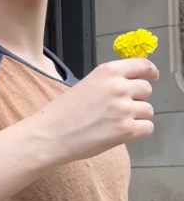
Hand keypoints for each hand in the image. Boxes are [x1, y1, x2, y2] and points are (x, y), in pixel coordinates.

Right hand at [31, 58, 157, 164]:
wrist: (49, 135)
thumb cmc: (62, 112)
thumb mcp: (86, 84)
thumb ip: (109, 81)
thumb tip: (131, 84)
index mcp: (108, 71)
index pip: (143, 66)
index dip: (150, 72)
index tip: (152, 77)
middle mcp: (118, 87)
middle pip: (147, 90)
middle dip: (137, 99)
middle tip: (120, 109)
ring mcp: (124, 109)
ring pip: (148, 111)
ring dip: (137, 117)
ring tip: (115, 123)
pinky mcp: (126, 130)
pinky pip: (148, 128)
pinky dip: (138, 132)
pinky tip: (121, 133)